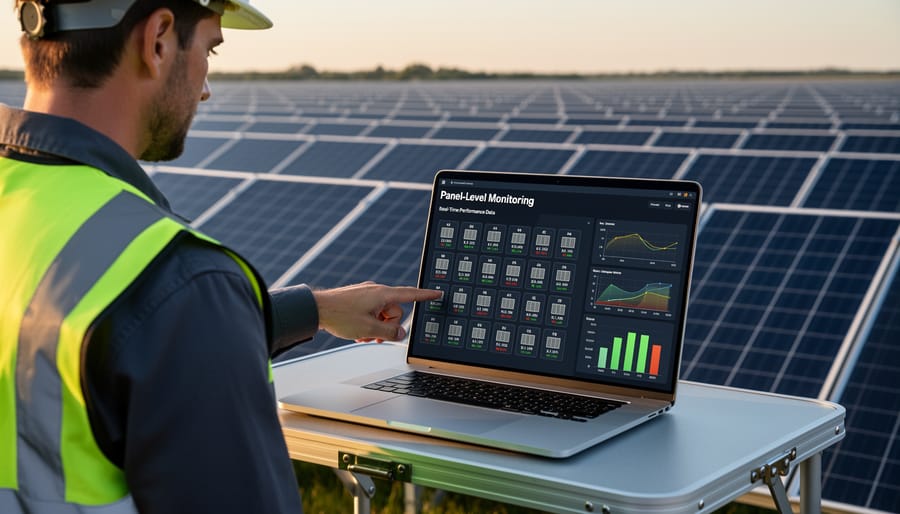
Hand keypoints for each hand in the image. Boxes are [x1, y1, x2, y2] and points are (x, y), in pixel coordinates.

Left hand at [313, 282, 441, 342]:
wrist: (316, 309)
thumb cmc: (340, 315)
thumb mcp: (369, 329)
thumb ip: (389, 332)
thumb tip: (401, 333)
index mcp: (382, 294)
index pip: (410, 294)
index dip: (425, 296)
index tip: (437, 293)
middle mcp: (376, 291)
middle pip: (394, 310)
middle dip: (387, 326)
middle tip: (374, 336)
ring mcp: (366, 294)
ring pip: (381, 313)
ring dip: (376, 327)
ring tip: (363, 336)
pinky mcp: (357, 299)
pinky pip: (370, 312)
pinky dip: (367, 323)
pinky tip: (357, 332)